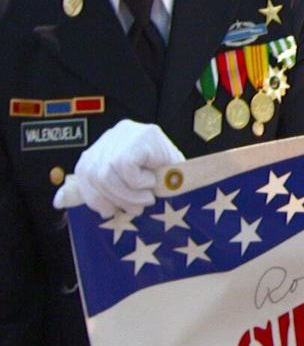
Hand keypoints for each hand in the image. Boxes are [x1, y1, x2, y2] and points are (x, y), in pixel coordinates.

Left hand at [53, 120, 183, 217]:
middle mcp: (116, 134)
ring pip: (107, 173)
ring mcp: (130, 132)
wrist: (203, 175)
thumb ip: (99, 191)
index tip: (105, 212)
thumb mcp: (131, 187)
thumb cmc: (169, 183)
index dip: (91, 195)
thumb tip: (59, 200)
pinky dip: (139, 182)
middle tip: (133, 210)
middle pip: (94, 173)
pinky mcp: (144, 135)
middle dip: (113, 199)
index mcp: (109, 145)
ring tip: (146, 199)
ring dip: (128, 194)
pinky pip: (126, 167)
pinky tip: (154, 182)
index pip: (84, 168)